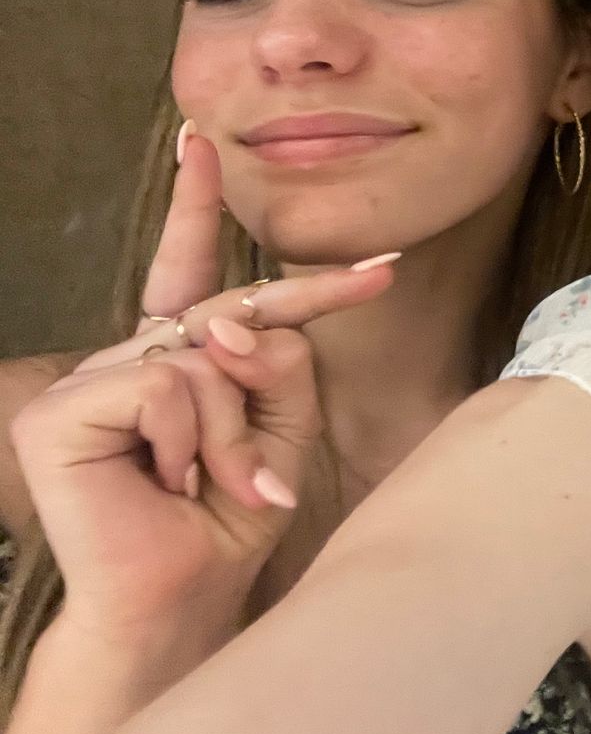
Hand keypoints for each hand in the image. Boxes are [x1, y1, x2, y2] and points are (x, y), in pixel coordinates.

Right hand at [7, 128, 397, 644]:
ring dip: (233, 426)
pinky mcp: (59, 416)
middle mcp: (130, 358)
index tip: (201, 141)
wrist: (185, 592)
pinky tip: (166, 480)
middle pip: (230, 304)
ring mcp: (89, 382)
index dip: (196, 207)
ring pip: (204, 354)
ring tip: (209, 480)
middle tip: (388, 273)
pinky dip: (188, 436)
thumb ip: (277, 363)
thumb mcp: (284, 425)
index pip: (189, 270)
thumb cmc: (232, 512)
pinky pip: (163, 385)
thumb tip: (230, 323)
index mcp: (176, 358)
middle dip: (313, 295)